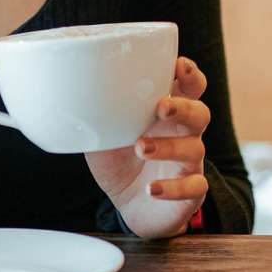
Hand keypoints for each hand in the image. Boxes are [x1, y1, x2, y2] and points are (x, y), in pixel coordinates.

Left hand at [84, 57, 210, 237]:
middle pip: (200, 112)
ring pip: (194, 148)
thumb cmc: (121, 162)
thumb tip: (71, 95)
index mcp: (168, 114)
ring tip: (141, 148)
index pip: (190, 87)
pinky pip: (193, 186)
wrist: (131, 206)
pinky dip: (174, 187)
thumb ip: (99, 116)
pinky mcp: (191, 190)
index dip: (190, 75)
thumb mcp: (106, 136)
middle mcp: (184, 134)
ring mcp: (190, 162)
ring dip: (168, 147)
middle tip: (161, 106)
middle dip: (183, 106)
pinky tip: (153, 188)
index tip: (179, 65)